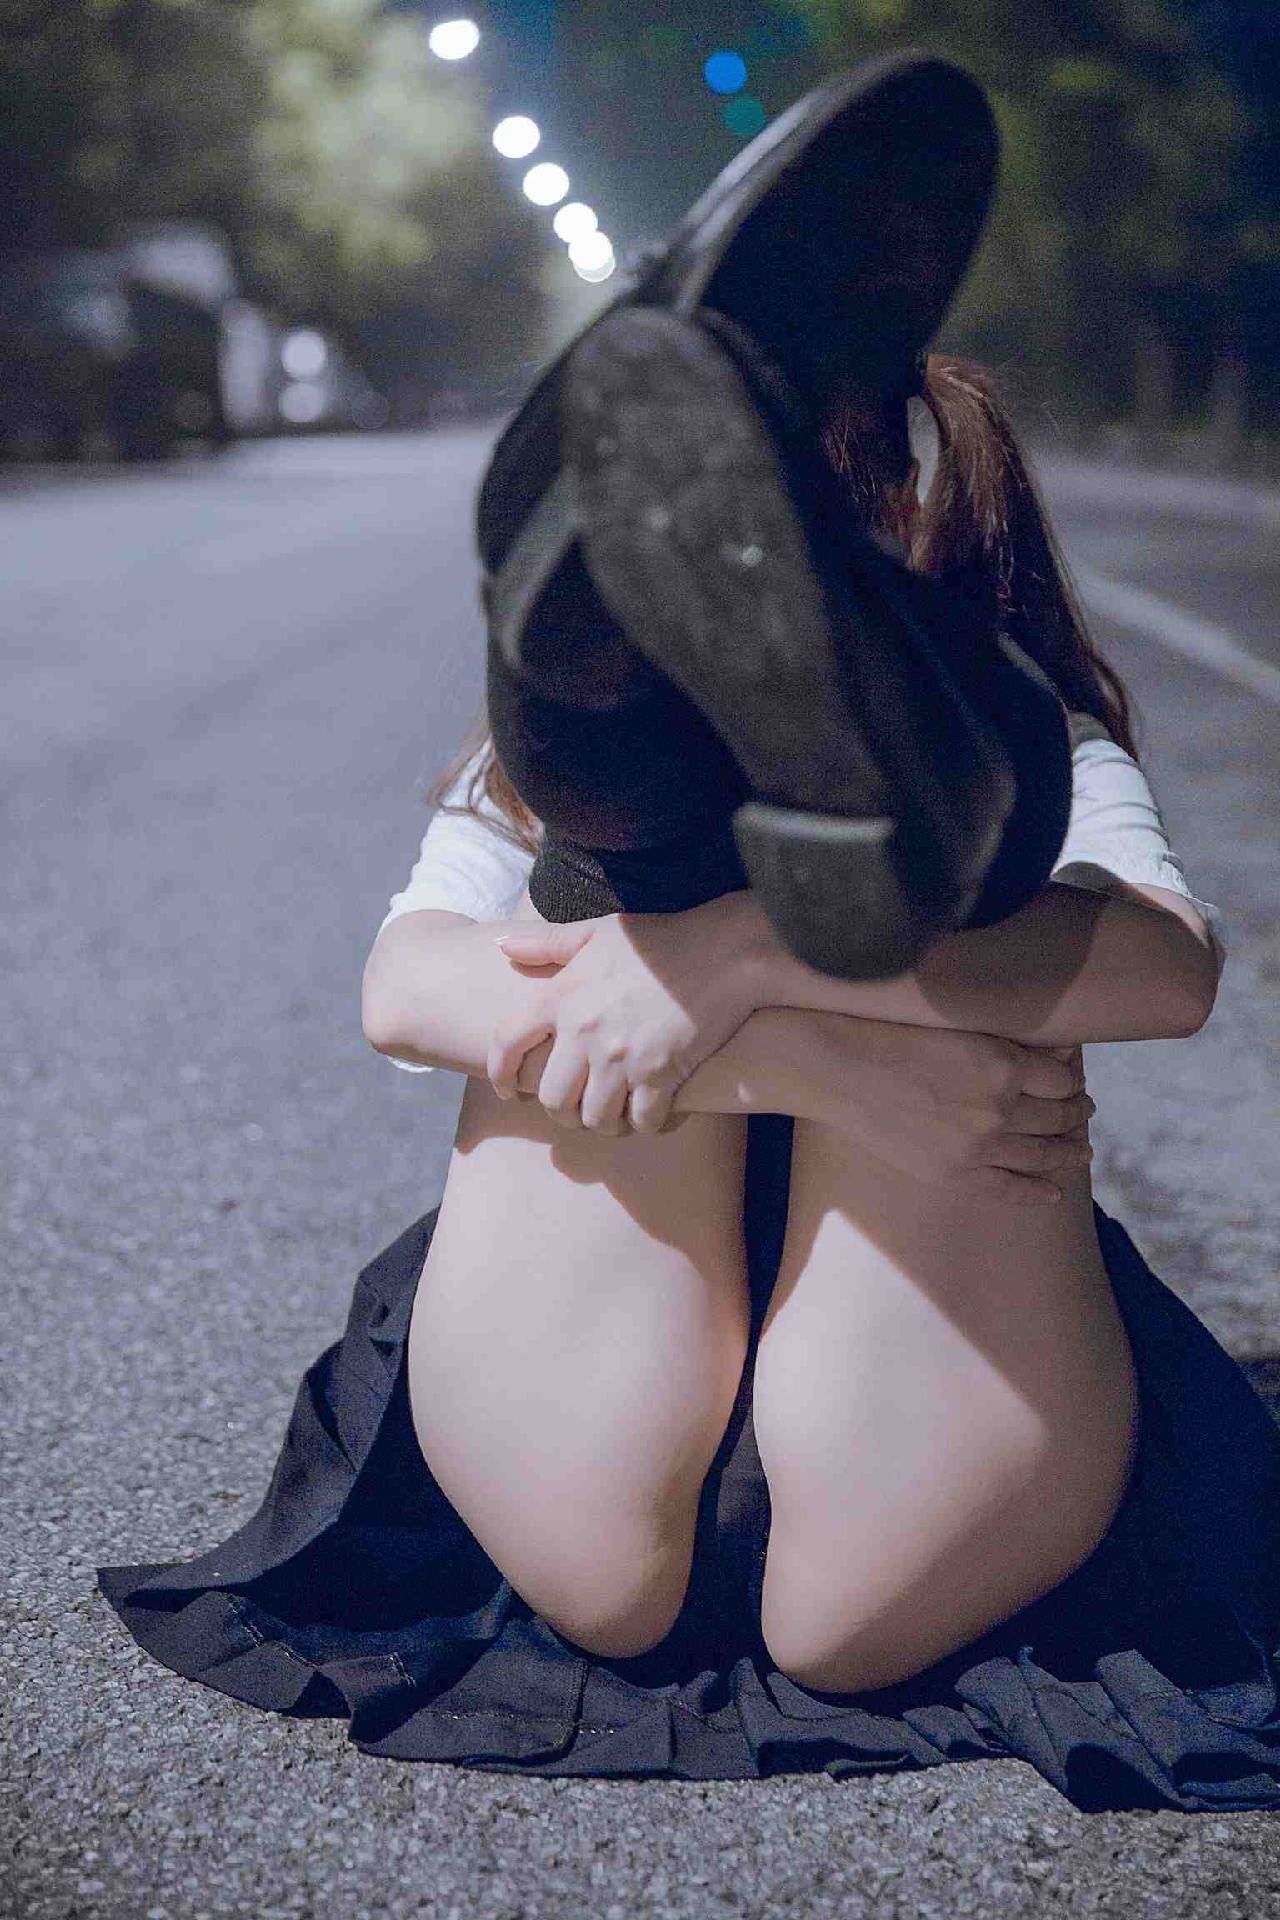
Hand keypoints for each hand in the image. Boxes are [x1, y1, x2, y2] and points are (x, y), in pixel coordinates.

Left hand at [487, 895, 764, 1134]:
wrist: (726, 950)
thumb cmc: (661, 940)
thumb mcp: (599, 931)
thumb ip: (548, 943)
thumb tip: (502, 944)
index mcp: (562, 996)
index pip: (506, 1043)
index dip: (500, 1074)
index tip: (508, 1090)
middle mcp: (585, 1030)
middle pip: (552, 1099)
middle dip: (563, 1113)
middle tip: (578, 1110)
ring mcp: (623, 1056)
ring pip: (595, 1118)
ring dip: (604, 1123)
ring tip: (615, 1114)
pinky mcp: (662, 1074)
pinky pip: (642, 1121)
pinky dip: (645, 1123)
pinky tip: (652, 1111)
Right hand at [804, 1017, 1094, 1204]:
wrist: (839, 1069)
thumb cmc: (896, 1035)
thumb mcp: (960, 1029)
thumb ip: (1012, 1046)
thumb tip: (1064, 1057)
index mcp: (1004, 1064)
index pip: (1064, 1080)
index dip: (1074, 1083)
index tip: (1076, 1084)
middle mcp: (999, 1108)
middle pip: (1059, 1117)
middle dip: (1076, 1115)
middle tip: (1084, 1113)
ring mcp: (977, 1147)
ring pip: (1041, 1154)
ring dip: (1067, 1152)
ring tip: (1081, 1149)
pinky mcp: (953, 1173)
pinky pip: (1008, 1189)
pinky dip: (1036, 1192)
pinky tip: (1054, 1192)